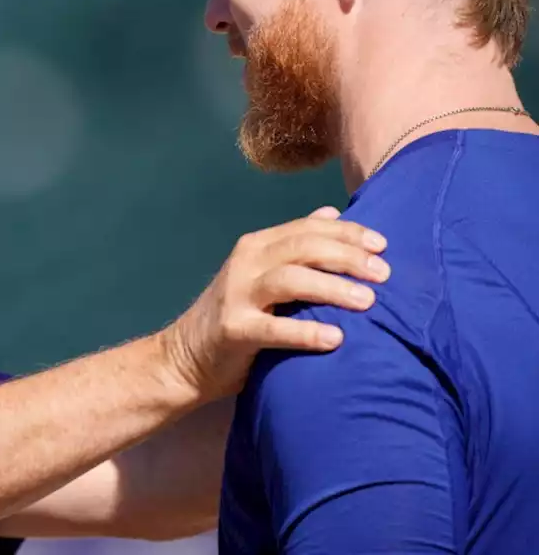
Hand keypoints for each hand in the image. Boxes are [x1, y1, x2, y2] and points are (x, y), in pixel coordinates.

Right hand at [158, 207, 388, 402]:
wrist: (186, 356)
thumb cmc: (237, 314)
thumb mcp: (263, 272)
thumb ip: (295, 245)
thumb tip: (332, 212)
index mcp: (257, 245)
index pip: (307, 228)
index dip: (347, 233)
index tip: (383, 245)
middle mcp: (246, 262)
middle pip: (302, 247)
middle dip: (347, 257)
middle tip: (384, 274)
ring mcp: (237, 295)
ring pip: (290, 279)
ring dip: (332, 287)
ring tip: (367, 301)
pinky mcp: (233, 329)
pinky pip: (274, 328)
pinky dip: (306, 332)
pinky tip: (335, 338)